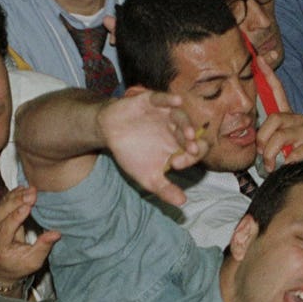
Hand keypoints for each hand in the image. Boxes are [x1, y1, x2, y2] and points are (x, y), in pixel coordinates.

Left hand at [0, 185, 59, 287]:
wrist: (3, 267)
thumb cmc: (19, 265)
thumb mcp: (33, 261)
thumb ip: (43, 247)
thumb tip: (56, 233)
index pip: (6, 227)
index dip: (17, 216)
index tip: (28, 206)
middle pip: (2, 212)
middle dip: (17, 201)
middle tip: (33, 193)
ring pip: (2, 205)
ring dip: (16, 195)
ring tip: (31, 189)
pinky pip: (3, 203)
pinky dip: (13, 195)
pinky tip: (23, 188)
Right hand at [97, 90, 206, 205]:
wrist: (109, 134)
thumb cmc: (132, 154)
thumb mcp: (148, 177)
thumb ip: (165, 189)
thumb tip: (182, 203)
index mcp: (179, 146)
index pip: (193, 151)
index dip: (190, 158)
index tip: (177, 165)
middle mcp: (176, 128)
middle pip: (190, 134)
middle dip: (192, 142)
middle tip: (191, 149)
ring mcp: (165, 113)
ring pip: (180, 116)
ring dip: (185, 123)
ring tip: (188, 134)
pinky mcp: (151, 101)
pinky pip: (163, 98)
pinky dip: (170, 99)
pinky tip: (178, 101)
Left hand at [254, 57, 302, 171]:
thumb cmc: (289, 161)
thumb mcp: (275, 146)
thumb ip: (266, 138)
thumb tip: (256, 141)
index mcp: (287, 118)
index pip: (278, 92)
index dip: (268, 75)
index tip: (260, 59)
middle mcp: (298, 120)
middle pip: (274, 119)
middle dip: (262, 139)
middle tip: (262, 154)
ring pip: (280, 138)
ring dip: (270, 156)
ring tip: (271, 166)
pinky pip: (292, 154)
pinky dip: (285, 165)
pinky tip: (288, 167)